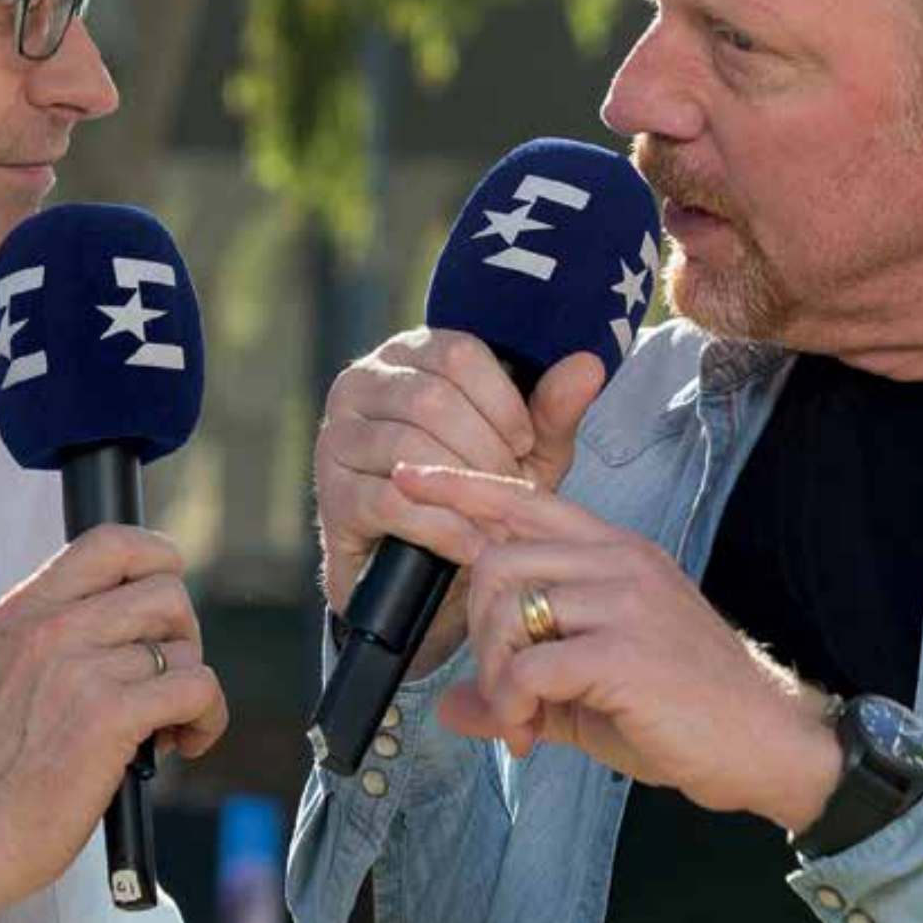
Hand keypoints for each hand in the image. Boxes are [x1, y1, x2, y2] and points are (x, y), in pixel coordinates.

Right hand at [0, 526, 227, 910]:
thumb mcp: (4, 671)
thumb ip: (57, 633)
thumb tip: (135, 615)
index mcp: (23, 611)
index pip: (109, 541)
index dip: (158, 559)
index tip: (165, 604)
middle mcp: (50, 628)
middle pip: (166, 592)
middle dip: (183, 637)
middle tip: (164, 681)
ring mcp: (79, 669)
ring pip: (183, 648)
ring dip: (190, 689)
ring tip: (165, 726)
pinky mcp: (109, 716)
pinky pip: (198, 688)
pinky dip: (208, 718)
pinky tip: (187, 742)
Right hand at [313, 328, 604, 675]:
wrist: (433, 570)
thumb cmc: (479, 489)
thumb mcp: (525, 450)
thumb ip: (552, 409)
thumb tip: (590, 363)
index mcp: (409, 353)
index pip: (458, 353)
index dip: (503, 402)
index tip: (524, 445)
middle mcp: (361, 382)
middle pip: (432, 399)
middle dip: (485, 451)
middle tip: (511, 489)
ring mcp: (338, 437)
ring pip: (408, 445)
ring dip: (464, 488)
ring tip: (496, 519)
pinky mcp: (332, 494)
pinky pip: (389, 499)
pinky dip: (441, 527)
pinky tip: (472, 546)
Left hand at [392, 465, 841, 831]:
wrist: (768, 744)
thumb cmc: (684, 710)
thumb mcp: (588, 690)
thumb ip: (519, 686)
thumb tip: (450, 708)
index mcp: (613, 551)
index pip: (525, 498)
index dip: (461, 487)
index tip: (409, 476)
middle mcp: (618, 560)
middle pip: (496, 561)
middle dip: (476, 634)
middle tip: (502, 689)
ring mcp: (624, 601)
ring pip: (508, 611)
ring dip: (496, 677)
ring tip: (520, 719)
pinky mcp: (624, 652)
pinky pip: (529, 668)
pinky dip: (512, 706)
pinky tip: (532, 735)